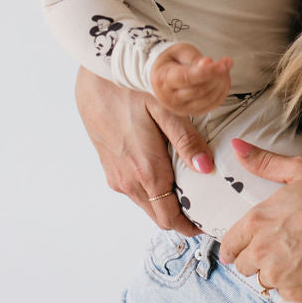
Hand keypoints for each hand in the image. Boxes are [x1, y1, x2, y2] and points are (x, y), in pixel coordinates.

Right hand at [75, 67, 213, 236]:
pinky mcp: (109, 166)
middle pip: (157, 216)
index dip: (189, 227)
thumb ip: (187, 141)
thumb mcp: (165, 109)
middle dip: (180, 218)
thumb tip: (206, 168)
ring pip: (145, 204)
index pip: (169, 218)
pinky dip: (152, 191)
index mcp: (145, 171)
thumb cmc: (131, 87)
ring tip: (189, 191)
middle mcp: (127, 181)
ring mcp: (115, 175)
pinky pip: (134, 189)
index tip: (207, 225)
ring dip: (165, 204)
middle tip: (203, 210)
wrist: (95, 75)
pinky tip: (166, 172)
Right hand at [149, 43, 232, 113]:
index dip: (207, 72)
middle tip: (226, 62)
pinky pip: (212, 105)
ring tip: (225, 68)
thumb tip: (208, 63)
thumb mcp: (180, 52)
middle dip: (217, 76)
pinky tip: (224, 79)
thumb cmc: (172, 61)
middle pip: (199, 91)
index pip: (187, 78)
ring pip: (208, 99)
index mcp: (163, 79)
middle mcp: (169, 98)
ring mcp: (181, 108)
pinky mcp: (192, 113)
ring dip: (222, 84)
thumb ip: (194, 58)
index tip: (222, 65)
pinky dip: (223, 92)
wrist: (162, 75)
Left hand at [219, 140, 301, 300]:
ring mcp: (278, 274)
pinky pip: (286, 294)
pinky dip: (296, 285)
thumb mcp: (301, 170)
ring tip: (300, 259)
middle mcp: (262, 250)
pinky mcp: (296, 293)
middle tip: (281, 251)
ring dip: (277, 273)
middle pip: (244, 266)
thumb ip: (265, 162)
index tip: (240, 251)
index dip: (235, 247)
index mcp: (257, 220)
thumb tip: (238, 148)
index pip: (230, 244)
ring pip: (265, 281)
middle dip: (258, 259)